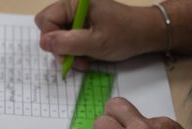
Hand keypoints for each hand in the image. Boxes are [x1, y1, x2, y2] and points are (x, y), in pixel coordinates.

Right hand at [34, 0, 165, 68]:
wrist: (146, 34)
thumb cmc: (125, 35)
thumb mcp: (96, 42)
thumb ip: (68, 43)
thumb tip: (44, 43)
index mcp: (75, 3)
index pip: (45, 20)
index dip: (51, 40)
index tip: (65, 54)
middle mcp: (72, 7)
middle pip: (48, 28)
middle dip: (58, 48)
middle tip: (74, 60)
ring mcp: (76, 17)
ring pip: (57, 37)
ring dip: (67, 53)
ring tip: (84, 60)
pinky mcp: (81, 26)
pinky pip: (67, 40)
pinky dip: (74, 52)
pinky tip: (87, 57)